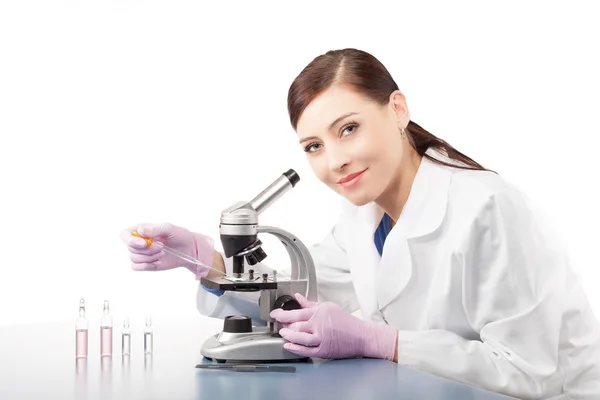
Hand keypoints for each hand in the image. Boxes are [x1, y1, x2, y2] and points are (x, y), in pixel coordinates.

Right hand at [120, 223, 214, 277]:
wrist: (189, 249)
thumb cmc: (180, 235)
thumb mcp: (169, 228)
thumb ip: (155, 229)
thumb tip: (140, 231)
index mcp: (142, 230)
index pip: (124, 234)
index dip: (130, 240)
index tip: (144, 243)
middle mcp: (139, 242)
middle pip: (130, 248)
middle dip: (147, 249)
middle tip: (162, 246)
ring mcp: (142, 253)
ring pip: (134, 258)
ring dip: (149, 257)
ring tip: (162, 252)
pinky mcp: (146, 264)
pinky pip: (136, 267)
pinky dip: (146, 265)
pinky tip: (157, 261)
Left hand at [270, 294, 397, 359]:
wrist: (361, 336)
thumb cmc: (346, 321)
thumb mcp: (328, 307)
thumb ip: (310, 304)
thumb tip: (298, 297)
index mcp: (320, 312)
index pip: (297, 313)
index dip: (282, 314)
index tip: (275, 314)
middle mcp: (319, 325)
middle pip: (296, 326)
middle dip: (284, 325)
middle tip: (279, 324)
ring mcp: (321, 339)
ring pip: (299, 338)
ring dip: (288, 336)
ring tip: (283, 334)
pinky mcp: (323, 350)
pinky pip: (306, 350)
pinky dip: (295, 348)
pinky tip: (288, 346)